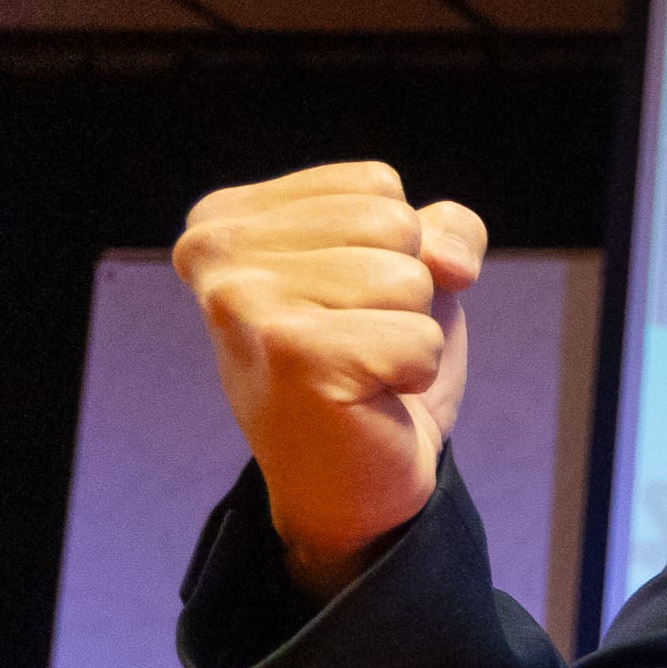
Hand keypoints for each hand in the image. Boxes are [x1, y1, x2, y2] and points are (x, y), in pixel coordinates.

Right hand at [174, 161, 484, 596]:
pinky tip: (366, 398)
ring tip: (360, 369)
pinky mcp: (292, 354)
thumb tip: (449, 261)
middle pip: (394, 223)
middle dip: (407, 291)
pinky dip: (413, 373)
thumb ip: (442, 230)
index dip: (401, 249)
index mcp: (227, 218)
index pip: (377, 185)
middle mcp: (216, 250)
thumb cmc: (371, 367)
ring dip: (409, 333)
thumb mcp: (412, 274)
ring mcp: (245, 302)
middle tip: (357, 343)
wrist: (352, 482)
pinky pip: (419, 337)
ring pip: (410, 279)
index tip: (350, 305)